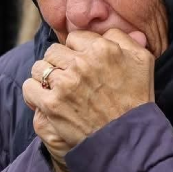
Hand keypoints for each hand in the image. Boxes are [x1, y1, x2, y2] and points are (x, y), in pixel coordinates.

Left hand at [23, 30, 155, 162]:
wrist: (127, 140)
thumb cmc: (136, 100)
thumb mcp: (142, 61)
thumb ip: (124, 39)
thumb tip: (107, 31)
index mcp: (102, 49)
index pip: (74, 37)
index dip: (77, 51)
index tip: (82, 64)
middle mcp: (82, 63)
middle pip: (54, 51)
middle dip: (60, 63)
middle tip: (69, 78)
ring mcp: (65, 84)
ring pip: (40, 67)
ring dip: (45, 77)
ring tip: (56, 89)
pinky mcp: (52, 104)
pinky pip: (30, 87)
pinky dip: (34, 92)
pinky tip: (44, 98)